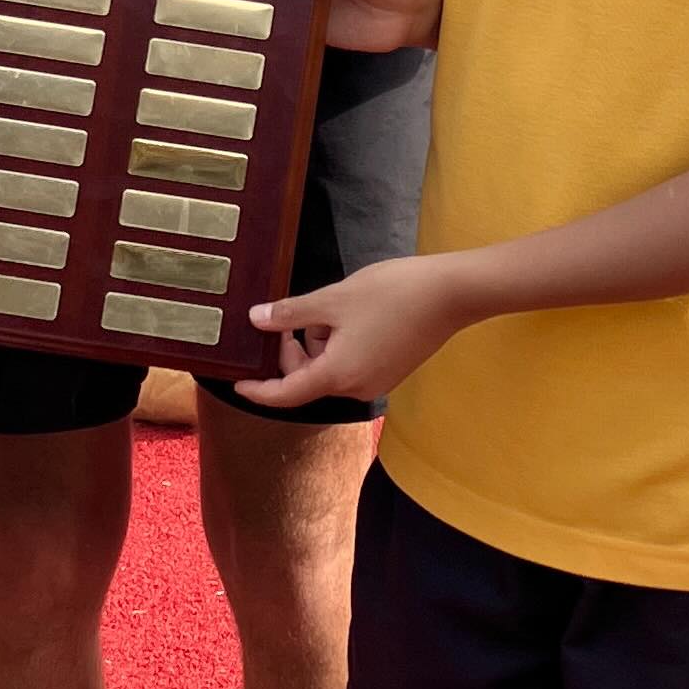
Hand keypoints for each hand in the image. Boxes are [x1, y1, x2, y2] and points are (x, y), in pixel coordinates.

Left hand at [235, 251, 473, 409]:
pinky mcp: (391, 371)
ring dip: (318, 346)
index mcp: (337, 375)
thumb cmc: (391, 293)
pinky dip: (338, 347)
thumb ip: (291, 314)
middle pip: (308, 380)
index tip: (237, 383)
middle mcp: (356, 388)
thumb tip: (256, 320)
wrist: (450, 294)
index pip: (285, 394)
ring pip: (329, 370)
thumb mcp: (333, 298)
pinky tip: (349, 316)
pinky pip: (350, 366)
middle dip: (292, 352)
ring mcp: (376, 382)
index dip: (258, 390)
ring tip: (328, 309)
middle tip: (288, 317)